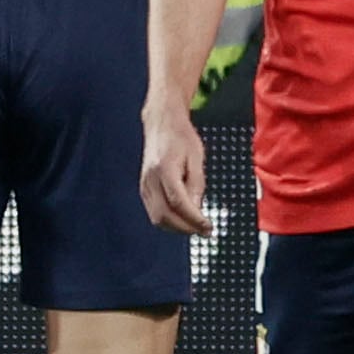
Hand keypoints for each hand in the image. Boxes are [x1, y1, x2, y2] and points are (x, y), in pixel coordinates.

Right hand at [139, 101, 212, 234]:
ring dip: (177, 227)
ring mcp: (144, 184)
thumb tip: (197, 211)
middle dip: (186, 228)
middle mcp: (150, 178)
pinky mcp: (144, 188)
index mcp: (164, 168)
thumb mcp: (196, 157)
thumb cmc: (181, 137)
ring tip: (195, 226)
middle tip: (204, 231)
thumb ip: (196, 184)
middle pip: (164, 215)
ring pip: (157, 218)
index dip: (194, 219)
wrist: (161, 123)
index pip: (178, 202)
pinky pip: (154, 212)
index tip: (208, 227)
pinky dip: (169, 220)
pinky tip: (183, 218)